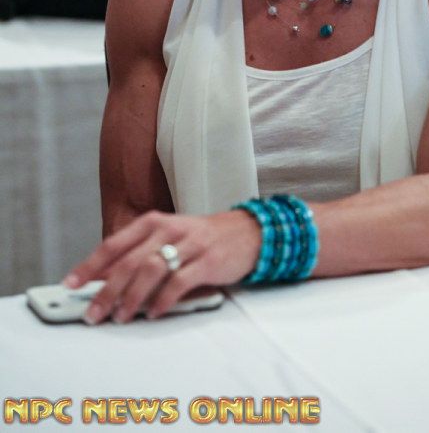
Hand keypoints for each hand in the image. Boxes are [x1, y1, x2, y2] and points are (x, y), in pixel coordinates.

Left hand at [63, 210, 260, 323]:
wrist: (246, 232)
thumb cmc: (200, 239)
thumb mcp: (166, 238)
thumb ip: (137, 255)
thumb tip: (102, 280)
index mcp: (153, 222)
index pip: (114, 244)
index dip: (90, 265)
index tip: (72, 284)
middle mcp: (169, 229)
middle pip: (129, 261)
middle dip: (107, 290)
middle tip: (94, 313)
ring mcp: (190, 244)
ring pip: (152, 271)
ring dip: (132, 297)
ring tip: (122, 316)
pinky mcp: (208, 261)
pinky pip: (180, 282)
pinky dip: (163, 300)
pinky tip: (154, 312)